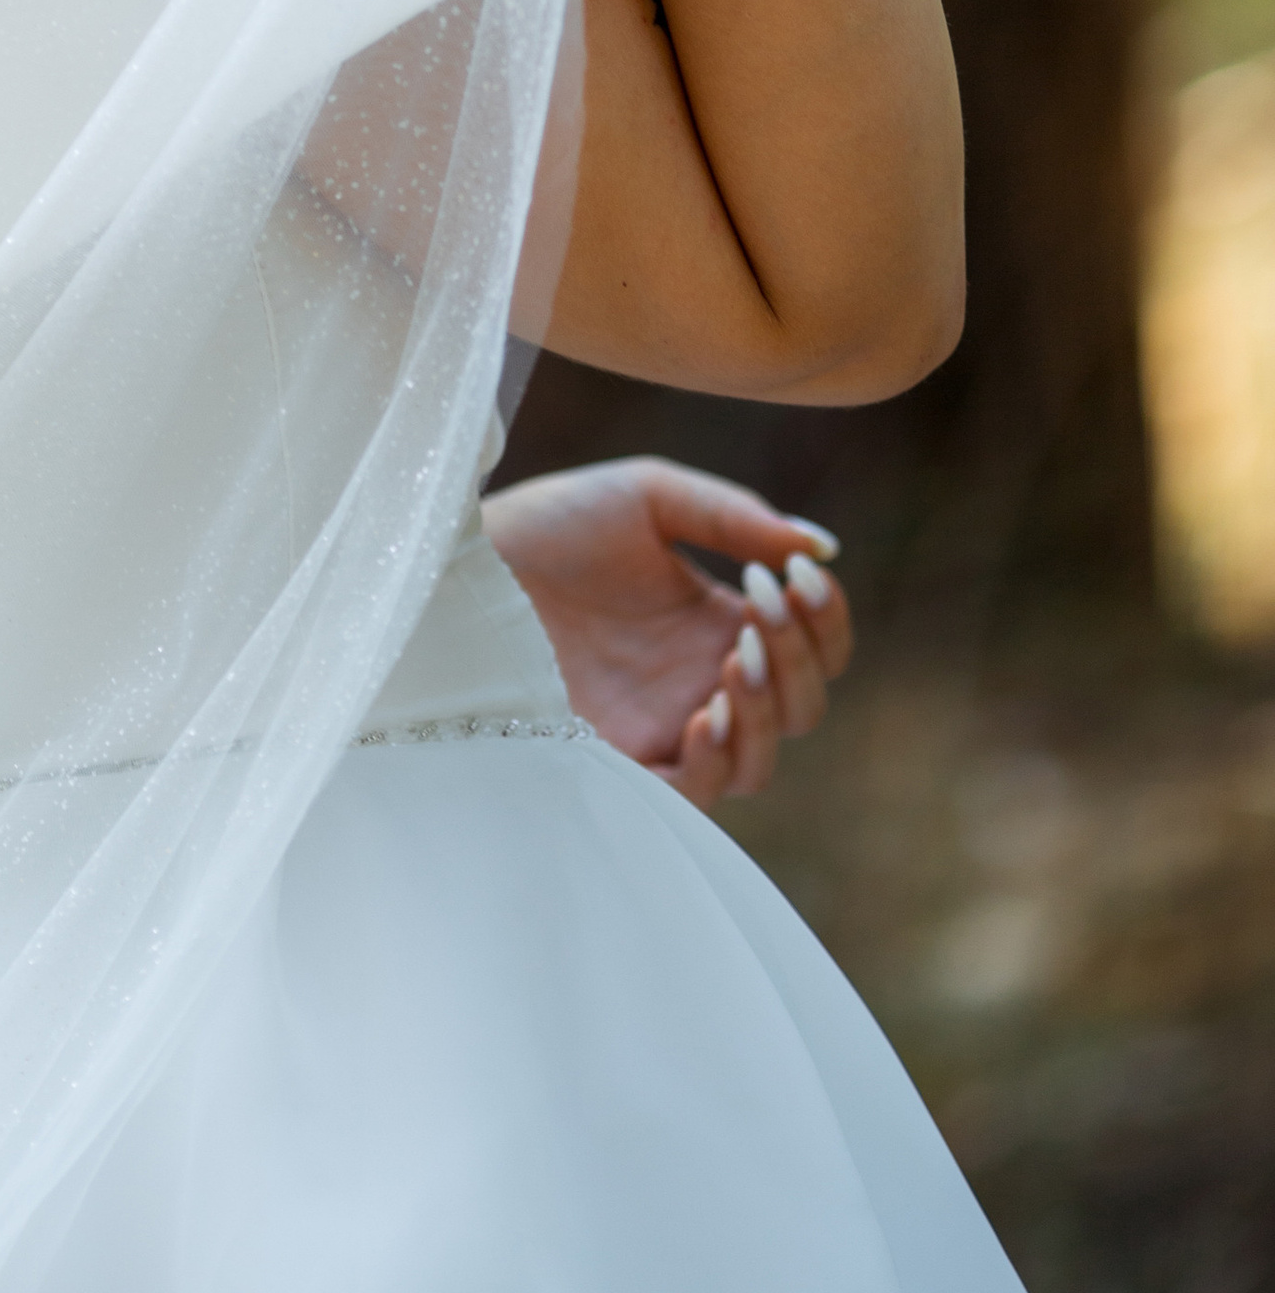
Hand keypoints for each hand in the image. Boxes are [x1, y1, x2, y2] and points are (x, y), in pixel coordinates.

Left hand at [482, 455, 852, 806]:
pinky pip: (691, 795)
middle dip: (801, 658)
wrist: (465, 560)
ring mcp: (661, 729)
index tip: (800, 575)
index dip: (826, 621)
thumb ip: (734, 516)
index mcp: (716, 624)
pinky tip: (704, 712)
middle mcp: (698, 684)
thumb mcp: (648, 497)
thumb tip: (824, 548)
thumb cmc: (548, 525)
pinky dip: (715, 762)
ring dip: (767, 711)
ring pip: (759, 762)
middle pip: (799, 707)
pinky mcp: (618, 764)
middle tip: (761, 604)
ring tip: (738, 655)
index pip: (812, 648)